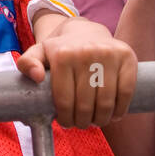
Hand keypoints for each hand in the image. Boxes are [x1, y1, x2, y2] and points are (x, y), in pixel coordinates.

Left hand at [17, 16, 136, 129]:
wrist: (86, 31)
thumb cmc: (61, 50)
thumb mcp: (38, 53)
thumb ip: (27, 63)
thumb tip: (36, 76)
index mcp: (62, 55)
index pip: (64, 100)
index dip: (65, 118)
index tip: (66, 123)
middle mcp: (86, 53)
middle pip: (85, 104)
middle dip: (82, 121)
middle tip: (81, 124)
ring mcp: (109, 54)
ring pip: (106, 101)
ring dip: (101, 119)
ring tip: (96, 121)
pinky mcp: (127, 57)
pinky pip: (126, 92)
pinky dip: (121, 109)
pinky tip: (114, 115)